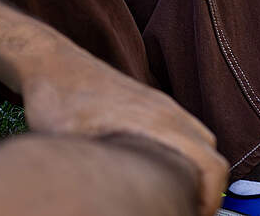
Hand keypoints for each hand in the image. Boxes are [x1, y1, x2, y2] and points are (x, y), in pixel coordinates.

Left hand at [20, 51, 226, 215]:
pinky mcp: (144, 99)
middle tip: (184, 211)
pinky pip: (180, 127)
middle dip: (207, 186)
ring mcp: (156, 101)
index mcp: (157, 120)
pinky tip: (155, 167)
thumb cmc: (56, 95)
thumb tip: (102, 195)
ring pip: (196, 137)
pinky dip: (181, 150)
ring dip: (194, 167)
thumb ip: (92, 170)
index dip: (212, 199)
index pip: (211, 163)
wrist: (47, 58)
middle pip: (210, 152)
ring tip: (173, 194)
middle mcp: (164, 108)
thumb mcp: (71, 141)